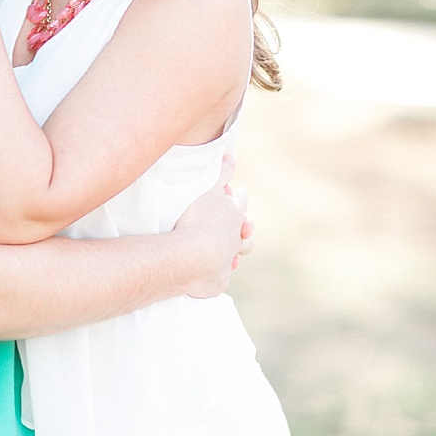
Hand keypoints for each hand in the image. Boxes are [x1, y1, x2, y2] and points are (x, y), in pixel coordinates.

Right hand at [171, 155, 245, 296]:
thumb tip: (232, 155)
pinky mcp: (218, 281)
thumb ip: (221, 172)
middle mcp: (235, 238)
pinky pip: (221, 277)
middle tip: (243, 226)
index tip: (237, 192)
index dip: (238, 196)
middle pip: (246, 232)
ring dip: (236, 252)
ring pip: (238, 254)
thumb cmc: (197, 219)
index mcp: (234, 214)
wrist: (190, 257)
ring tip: (233, 253)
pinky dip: (219, 272)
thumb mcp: (208, 189)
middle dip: (245, 228)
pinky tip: (215, 272)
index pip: (240, 201)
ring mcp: (228, 260)